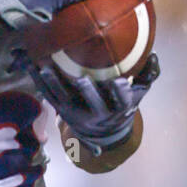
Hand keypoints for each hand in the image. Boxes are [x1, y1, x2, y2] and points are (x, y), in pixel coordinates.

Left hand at [16, 51, 159, 155]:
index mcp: (118, 109)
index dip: (120, 92)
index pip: (121, 102)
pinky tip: (32, 65)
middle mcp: (97, 114)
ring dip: (55, 83)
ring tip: (46, 67)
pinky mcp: (61, 110)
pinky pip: (49, 95)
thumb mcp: (137, 94)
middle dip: (86, 91)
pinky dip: (40, 81)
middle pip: (92, 103)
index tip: (119, 80)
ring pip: (65, 98)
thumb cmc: (122, 105)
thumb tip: (154, 54)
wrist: (102, 132)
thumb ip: (147, 75)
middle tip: (81, 77)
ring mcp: (77, 113)